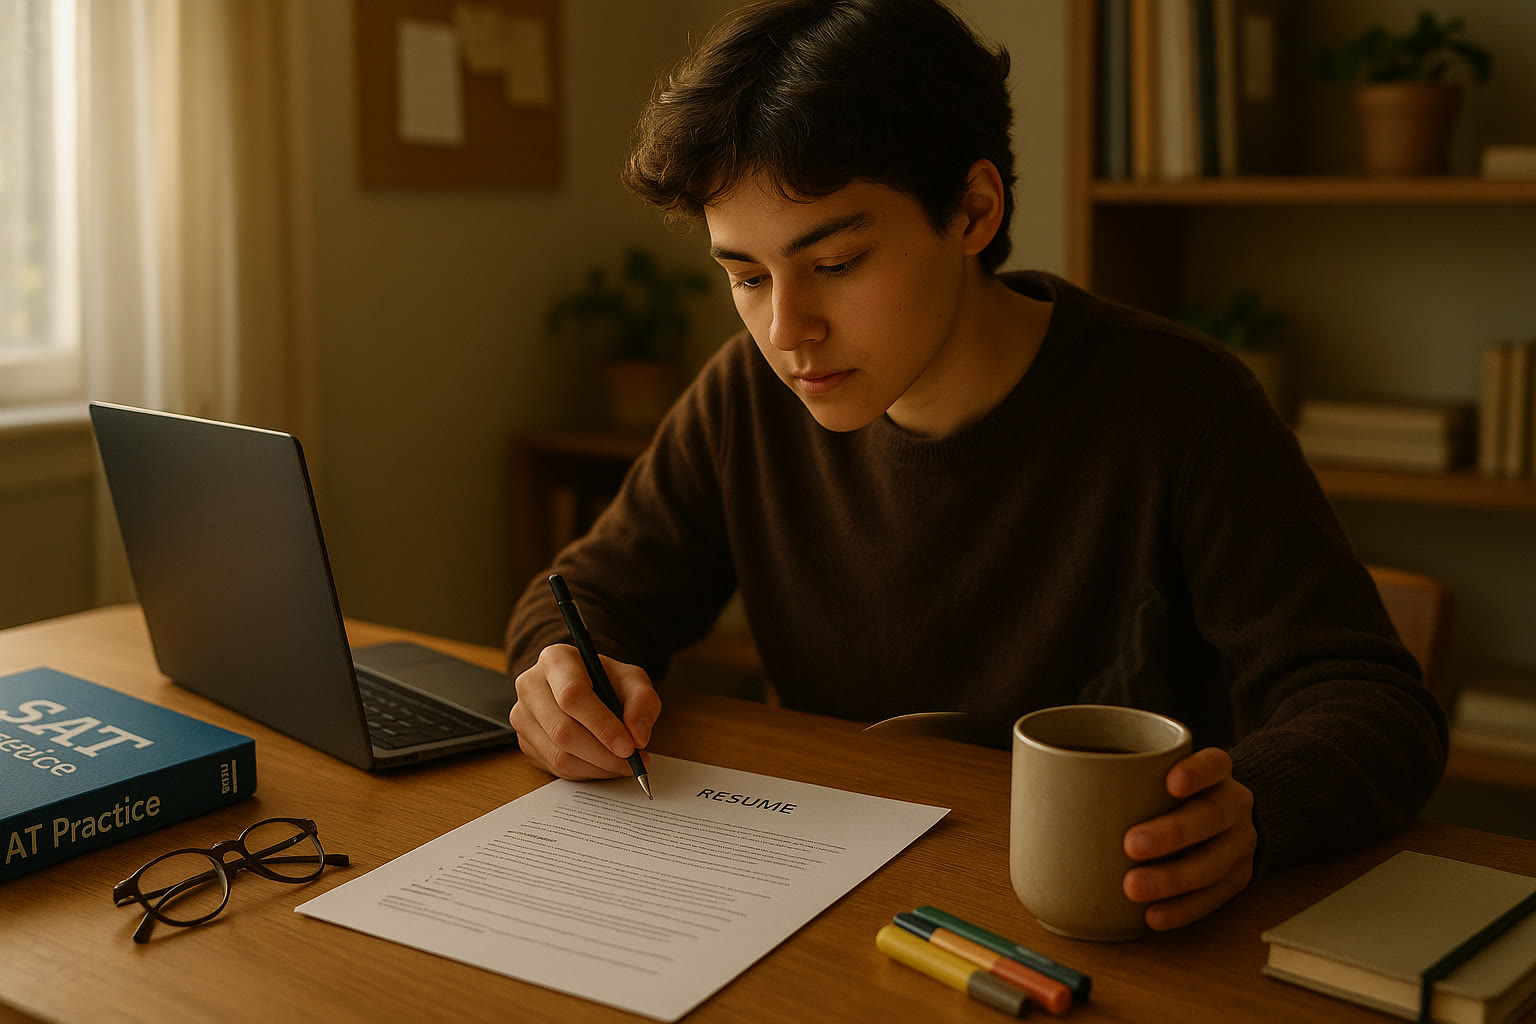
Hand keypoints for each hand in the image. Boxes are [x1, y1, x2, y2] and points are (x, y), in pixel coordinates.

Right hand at [509, 643, 661, 780]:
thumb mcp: (633, 680)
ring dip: (597, 767)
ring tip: (623, 764)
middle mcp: (530, 685)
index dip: (602, 725)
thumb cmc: (607, 680)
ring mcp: (522, 715)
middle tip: (632, 762)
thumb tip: (638, 737)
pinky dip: (586, 772)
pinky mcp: (524, 741)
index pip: (573, 695)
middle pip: (563, 730)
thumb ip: (642, 702)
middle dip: (603, 754)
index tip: (629, 746)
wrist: (586, 686)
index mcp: (555, 660)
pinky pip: (555, 768)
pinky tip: (603, 764)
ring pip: (559, 755)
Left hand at [1121, 747, 1256, 930]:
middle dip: (1173, 833)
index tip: (1171, 781)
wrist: (1225, 823)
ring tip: (1133, 888)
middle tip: (1131, 845)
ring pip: (1214, 864)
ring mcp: (1240, 845)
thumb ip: (1122, 776)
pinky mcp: (1237, 879)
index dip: (1198, 772)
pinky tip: (1152, 916)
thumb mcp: (1158, 776)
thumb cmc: (1170, 796)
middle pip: (1212, 816)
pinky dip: (1181, 909)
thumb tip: (1048, 780)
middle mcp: (1234, 806)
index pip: (1216, 764)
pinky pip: (1213, 898)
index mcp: (1216, 775)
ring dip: (1172, 879)